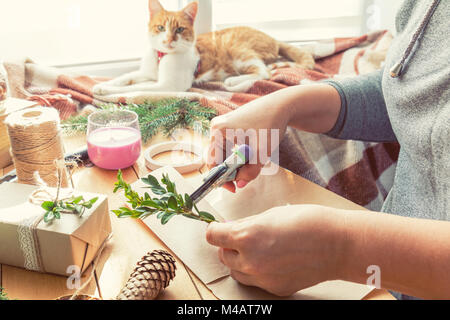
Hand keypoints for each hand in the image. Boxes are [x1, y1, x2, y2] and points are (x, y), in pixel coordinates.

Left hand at [206, 205, 346, 295]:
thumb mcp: (270, 214)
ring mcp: (262, 278)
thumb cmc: (308, 221)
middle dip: (228, 244)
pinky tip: (272, 260)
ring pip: (236, 271)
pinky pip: (255, 281)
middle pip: (223, 255)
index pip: (213, 236)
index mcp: (247, 236)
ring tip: (257, 248)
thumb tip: (230, 227)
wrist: (337, 244)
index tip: (219, 227)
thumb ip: (246, 224)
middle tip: (241, 235)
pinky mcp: (275, 289)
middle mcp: (250, 260)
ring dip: (239, 260)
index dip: (215, 229)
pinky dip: (257, 271)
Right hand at [207, 97, 290, 191]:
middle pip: (217, 158)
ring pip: (225, 154)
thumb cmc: (271, 123)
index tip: (234, 188)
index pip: (212, 162)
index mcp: (218, 131)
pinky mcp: (232, 126)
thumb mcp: (261, 152)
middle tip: (246, 177)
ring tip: (254, 163)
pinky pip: (231, 147)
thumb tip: (240, 183)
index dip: (221, 179)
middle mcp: (217, 127)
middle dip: (231, 171)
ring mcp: (224, 126)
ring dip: (237, 163)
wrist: (282, 105)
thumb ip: (250, 171)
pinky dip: (240, 155)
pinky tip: (254, 153)